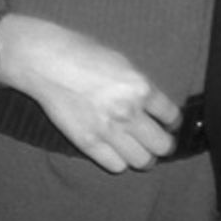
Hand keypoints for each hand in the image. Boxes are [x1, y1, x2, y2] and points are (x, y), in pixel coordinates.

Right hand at [0, 16, 179, 172]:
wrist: (48, 62)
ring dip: (144, 157)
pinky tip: (117, 151)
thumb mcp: (124, 63)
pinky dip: (120, 161)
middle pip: (163, 145)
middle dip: (163, 144)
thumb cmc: (85, 54)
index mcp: (141, 87)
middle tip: (157, 140)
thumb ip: (140, 87)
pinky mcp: (88, 143)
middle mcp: (129, 112)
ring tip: (139, 150)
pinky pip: (116, 166)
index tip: (169, 124)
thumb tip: (154, 106)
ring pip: (143, 161)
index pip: (172, 116)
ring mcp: (108, 130)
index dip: (172, 122)